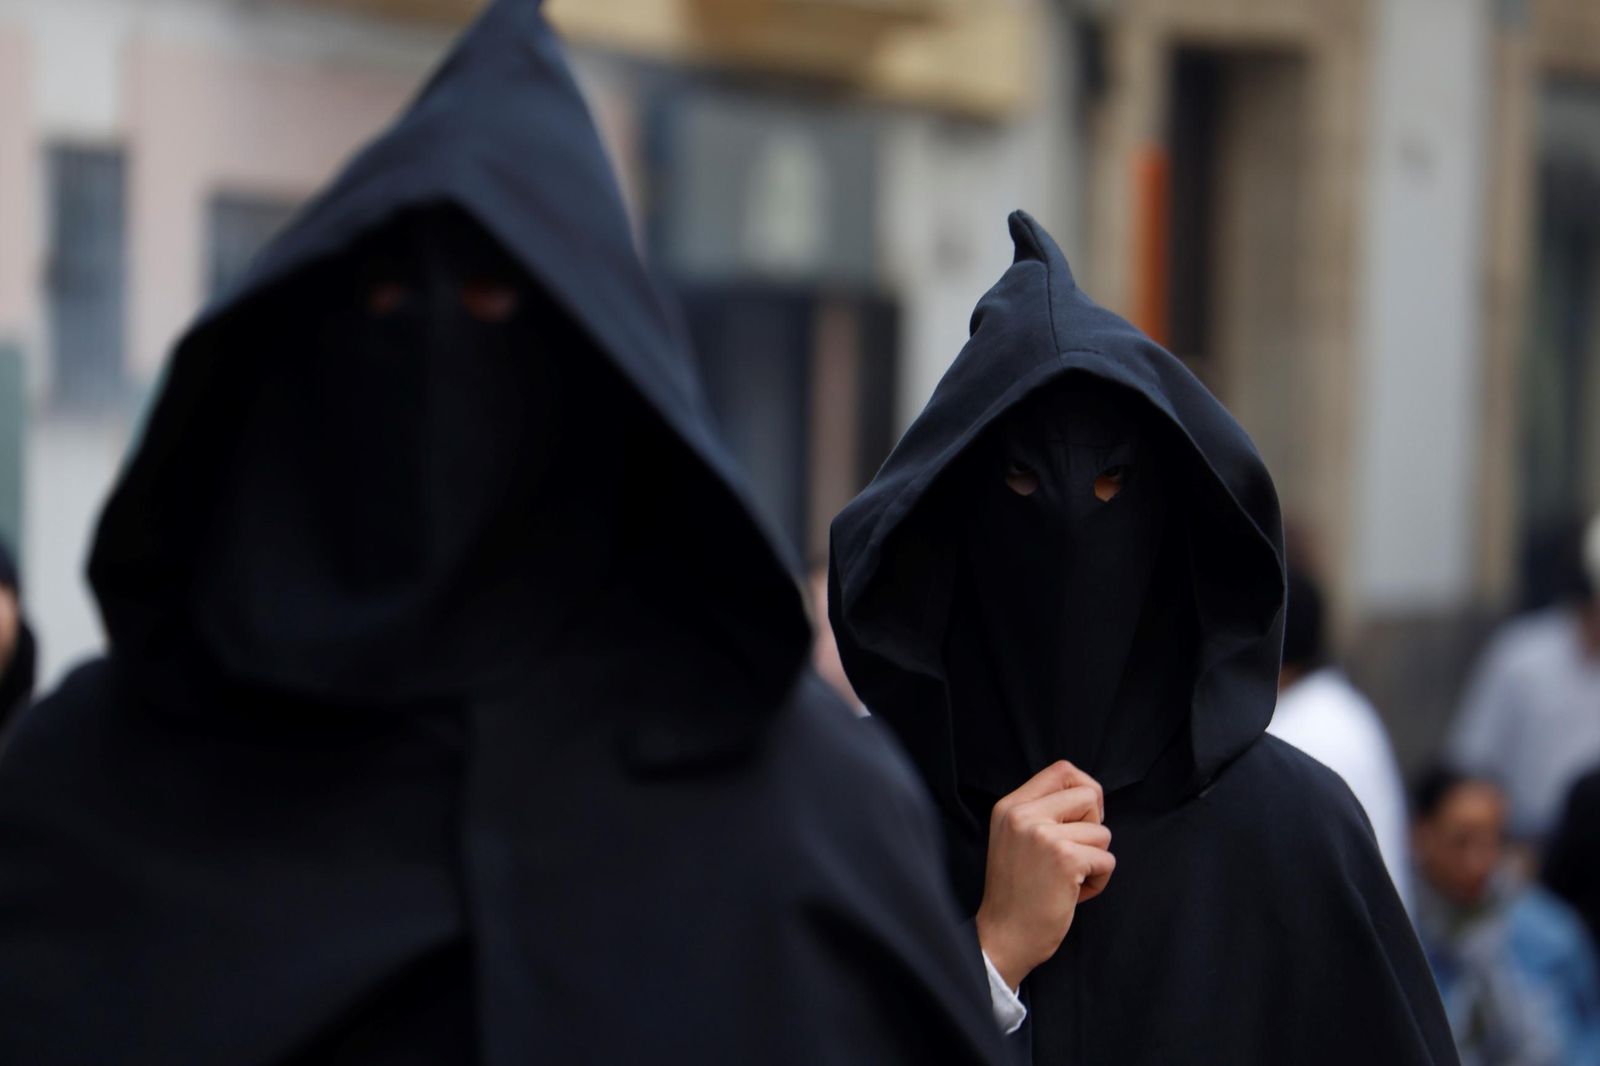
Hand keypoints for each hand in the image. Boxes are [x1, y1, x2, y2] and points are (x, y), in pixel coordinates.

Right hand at [974, 760, 1114, 990]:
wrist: (1003, 936)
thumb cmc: (1016, 892)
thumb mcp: (1014, 838)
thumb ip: (1041, 813)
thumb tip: (1090, 798)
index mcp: (1010, 806)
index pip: (1062, 770)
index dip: (1085, 790)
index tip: (1084, 816)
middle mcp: (1024, 815)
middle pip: (1089, 795)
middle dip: (1094, 826)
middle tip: (1076, 852)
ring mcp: (1044, 835)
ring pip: (1102, 832)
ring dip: (1095, 860)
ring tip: (1070, 880)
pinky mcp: (1065, 859)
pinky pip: (1107, 860)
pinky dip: (1099, 880)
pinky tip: (1075, 894)